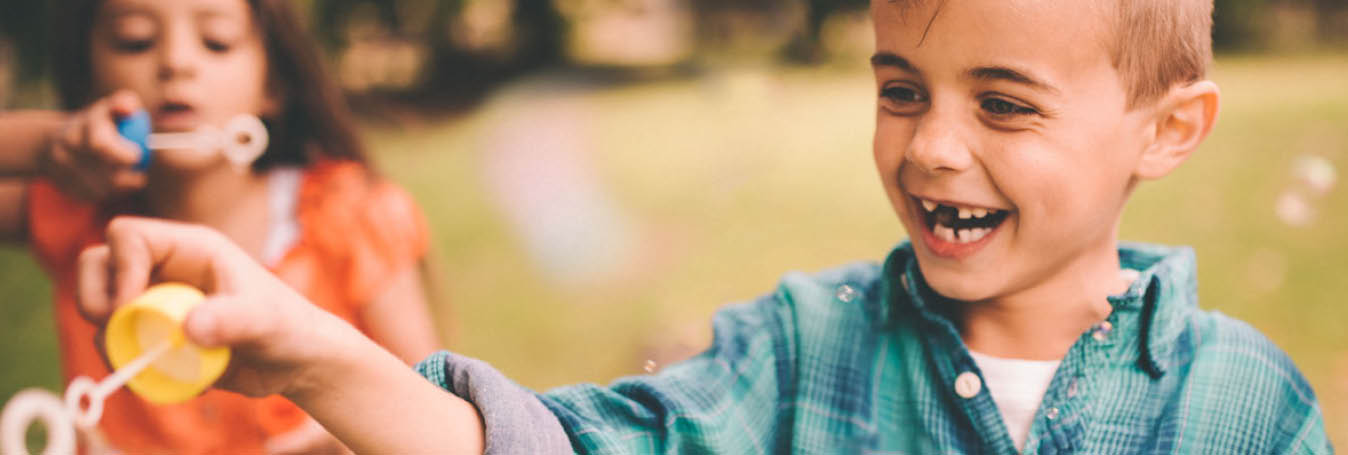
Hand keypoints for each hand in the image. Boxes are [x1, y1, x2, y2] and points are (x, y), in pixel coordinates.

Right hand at [40, 91, 146, 200]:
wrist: (48, 144)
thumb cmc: (93, 124)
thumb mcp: (107, 108)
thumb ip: (124, 103)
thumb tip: (131, 109)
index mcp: (78, 131)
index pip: (101, 146)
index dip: (123, 154)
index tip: (137, 156)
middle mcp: (65, 151)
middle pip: (103, 174)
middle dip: (127, 177)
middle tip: (140, 175)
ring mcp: (61, 172)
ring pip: (100, 189)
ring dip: (120, 188)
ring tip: (129, 179)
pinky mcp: (64, 189)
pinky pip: (93, 197)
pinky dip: (108, 194)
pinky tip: (114, 186)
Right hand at [77, 217, 485, 453]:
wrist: (296, 362)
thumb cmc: (289, 328)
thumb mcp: (266, 322)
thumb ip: (233, 320)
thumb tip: (189, 328)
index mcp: (190, 248)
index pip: (127, 235)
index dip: (118, 268)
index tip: (132, 307)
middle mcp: (166, 270)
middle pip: (96, 266)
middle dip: (95, 301)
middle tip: (119, 333)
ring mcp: (157, 302)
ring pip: (101, 309)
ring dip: (109, 340)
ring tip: (145, 366)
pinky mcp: (156, 335)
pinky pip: (119, 345)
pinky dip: (127, 365)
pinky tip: (163, 380)